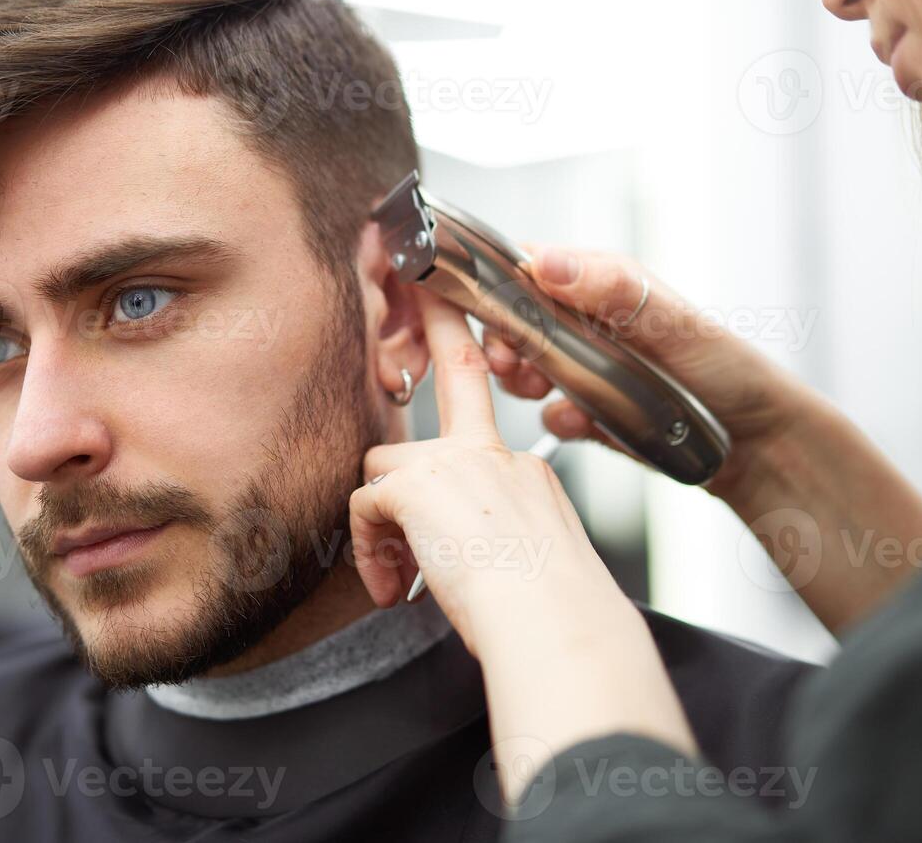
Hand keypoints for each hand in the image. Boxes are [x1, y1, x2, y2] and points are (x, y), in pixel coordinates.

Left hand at [348, 288, 637, 659]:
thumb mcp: (528, 564)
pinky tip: (390, 586)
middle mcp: (494, 454)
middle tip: (414, 319)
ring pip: (383, 468)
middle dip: (431, 346)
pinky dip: (368, 549)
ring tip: (400, 576)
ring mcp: (457, 462)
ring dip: (380, 524)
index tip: (442, 292)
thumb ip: (488, 537)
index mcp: (524, 470)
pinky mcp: (418, 485)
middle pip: (440, 402)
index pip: (487, 397)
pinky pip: (364, 506)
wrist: (557, 628)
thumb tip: (448, 551)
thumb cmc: (552, 614)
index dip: (460, 335)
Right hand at [483, 244, 822, 503]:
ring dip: (522, 380)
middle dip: (503, 342)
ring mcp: (589, 367)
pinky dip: (559, 419)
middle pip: (515, 321)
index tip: (486, 309)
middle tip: (507, 362)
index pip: (529, 266)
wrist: (758, 443)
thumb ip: (611, 291)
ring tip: (539, 389)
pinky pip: (553, 413)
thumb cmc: (729, 368)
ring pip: (526, 367)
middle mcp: (590, 322)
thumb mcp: (672, 320)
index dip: (498, 284)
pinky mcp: (592, 411)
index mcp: (603, 284)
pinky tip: (579, 422)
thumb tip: (549, 264)